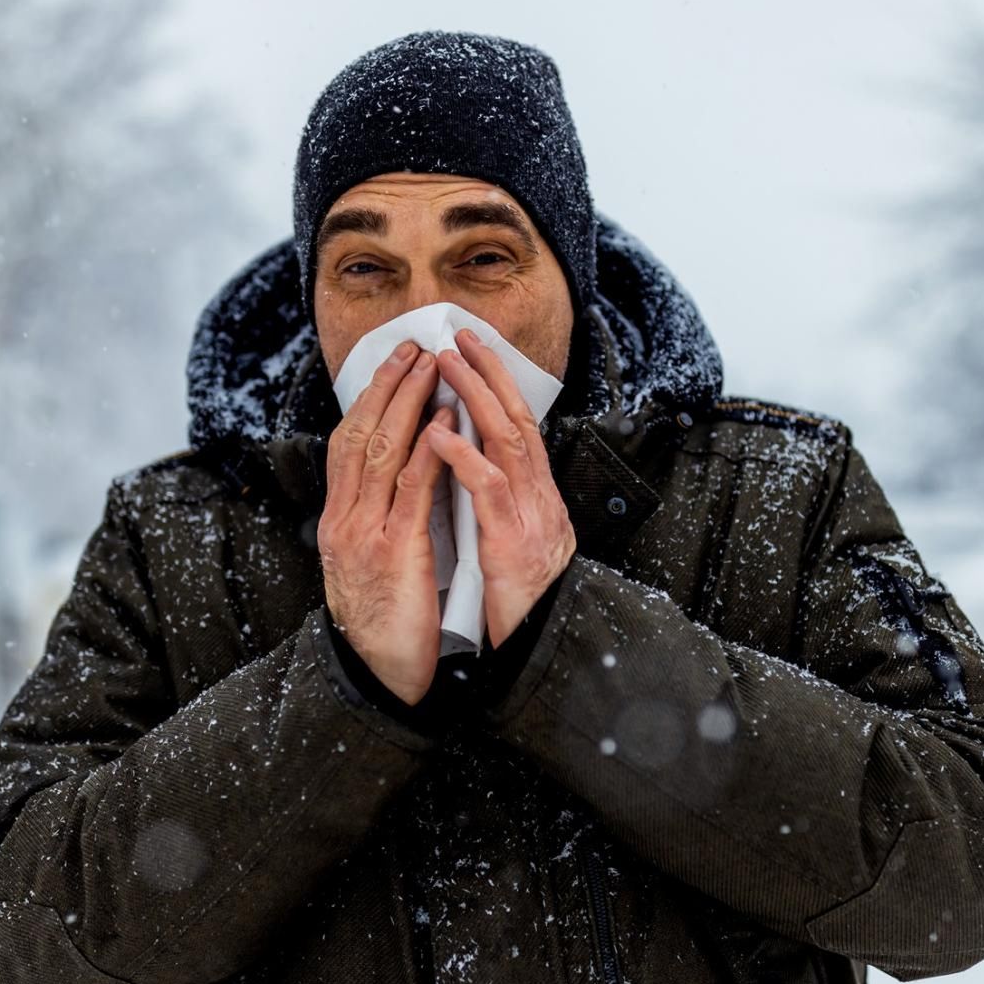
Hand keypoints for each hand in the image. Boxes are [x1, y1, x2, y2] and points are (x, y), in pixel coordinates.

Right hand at [318, 338, 457, 704]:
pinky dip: (428, 450)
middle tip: (413, 346)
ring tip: (433, 367)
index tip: (393, 364)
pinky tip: (444, 423)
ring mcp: (365, 534)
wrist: (376, 677)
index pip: (347, 445)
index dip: (370, 400)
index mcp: (337, 522)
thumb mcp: (368, 565)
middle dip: (388, 386)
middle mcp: (343, 521)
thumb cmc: (383, 624)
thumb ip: (377, 523)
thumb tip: (395, 483)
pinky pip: (412, 490)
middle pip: (360, 436)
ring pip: (382, 452)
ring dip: (410, 403)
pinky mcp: (394, 553)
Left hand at [422, 327, 577, 645]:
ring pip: (508, 441)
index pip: (518, 427)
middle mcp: (539, 498)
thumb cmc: (522, 602)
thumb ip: (500, 506)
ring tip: (445, 365)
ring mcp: (530, 518)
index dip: (497, 386)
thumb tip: (478, 472)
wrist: (544, 647)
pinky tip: (438, 434)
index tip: (472, 351)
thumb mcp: (512, 543)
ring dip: (475, 398)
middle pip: (518, 419)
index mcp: (536, 497)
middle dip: (489, 373)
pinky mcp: (513, 544)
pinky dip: (464, 457)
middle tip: (458, 336)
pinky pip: (489, 491)